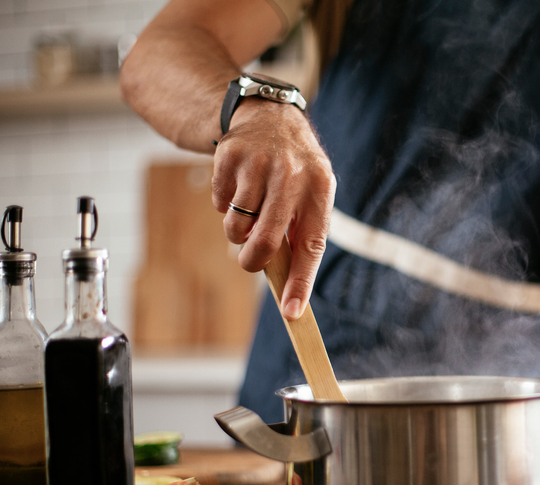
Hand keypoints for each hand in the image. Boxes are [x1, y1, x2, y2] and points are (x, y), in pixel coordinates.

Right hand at [211, 100, 336, 319]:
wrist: (270, 117)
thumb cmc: (295, 172)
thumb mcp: (311, 194)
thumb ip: (300, 232)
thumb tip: (286, 285)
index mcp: (320, 189)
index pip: (311, 246)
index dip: (300, 283)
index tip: (291, 313)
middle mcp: (291, 175)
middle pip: (265, 241)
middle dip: (253, 261)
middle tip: (250, 262)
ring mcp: (259, 163)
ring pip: (237, 227)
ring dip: (238, 231)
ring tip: (249, 211)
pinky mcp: (229, 156)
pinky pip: (219, 204)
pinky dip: (224, 205)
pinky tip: (238, 186)